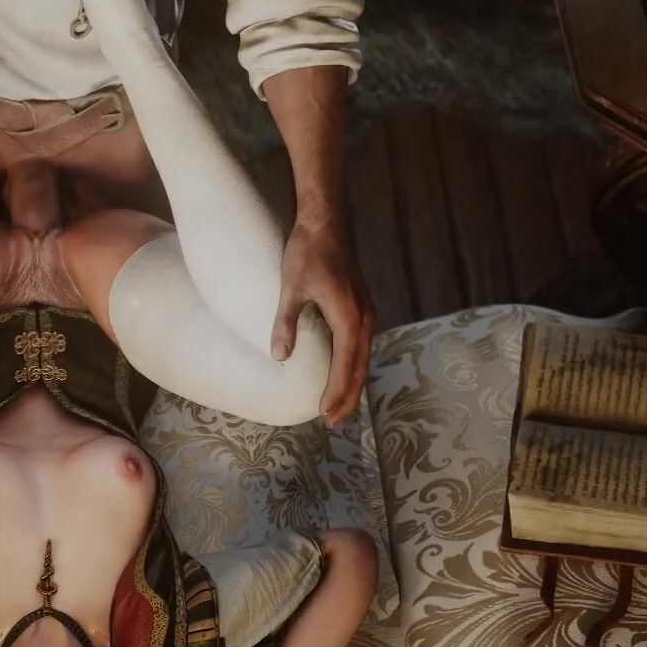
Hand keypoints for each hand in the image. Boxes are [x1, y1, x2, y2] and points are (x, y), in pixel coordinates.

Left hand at [272, 218, 373, 425]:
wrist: (326, 224)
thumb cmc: (307, 253)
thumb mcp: (291, 287)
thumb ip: (285, 323)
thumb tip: (279, 358)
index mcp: (349, 316)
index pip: (344, 365)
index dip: (335, 392)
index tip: (324, 414)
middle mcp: (364, 318)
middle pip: (359, 368)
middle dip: (347, 397)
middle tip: (331, 422)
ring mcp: (367, 312)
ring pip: (363, 358)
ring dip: (352, 383)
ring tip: (338, 407)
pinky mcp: (362, 308)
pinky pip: (361, 346)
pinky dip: (354, 366)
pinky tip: (343, 374)